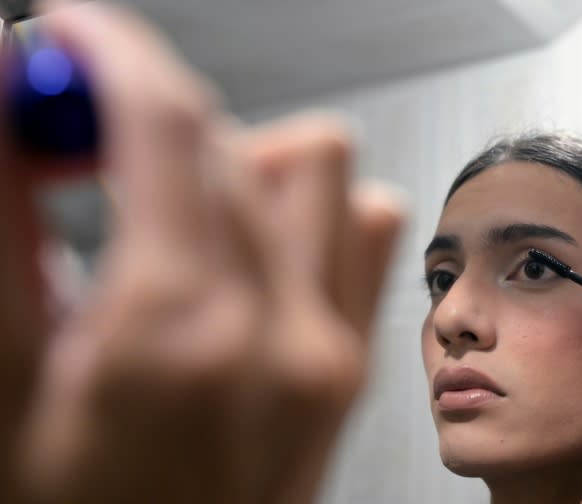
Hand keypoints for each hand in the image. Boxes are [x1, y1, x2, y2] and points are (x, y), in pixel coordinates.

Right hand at [1, 3, 404, 502]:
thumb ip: (4, 223)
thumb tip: (12, 103)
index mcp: (175, 329)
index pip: (165, 123)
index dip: (113, 54)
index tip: (75, 37)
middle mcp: (276, 330)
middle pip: (227, 140)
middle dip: (142, 117)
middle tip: (80, 148)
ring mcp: (328, 347)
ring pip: (311, 164)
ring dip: (232, 160)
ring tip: (170, 211)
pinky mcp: (350, 363)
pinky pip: (364, 226)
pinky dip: (306, 208)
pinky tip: (252, 245)